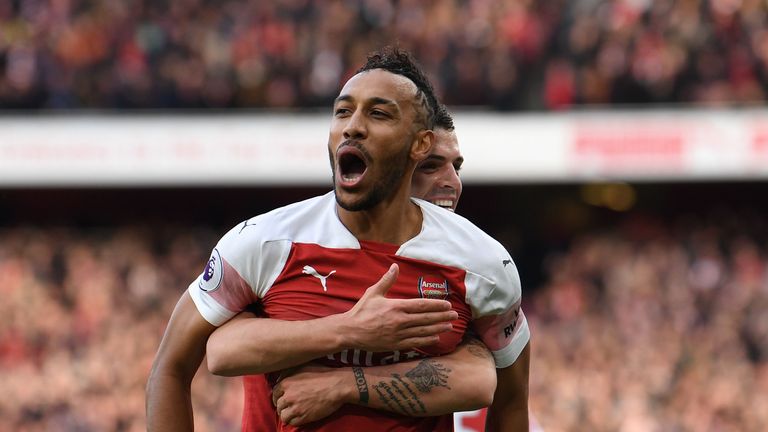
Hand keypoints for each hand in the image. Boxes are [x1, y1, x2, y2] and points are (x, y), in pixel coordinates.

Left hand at [272, 365, 350, 425]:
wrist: (337, 385)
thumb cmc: (322, 374)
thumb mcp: (303, 366)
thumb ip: (288, 372)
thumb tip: (279, 378)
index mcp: (286, 383)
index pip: (274, 393)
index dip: (278, 397)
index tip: (283, 399)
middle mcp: (288, 396)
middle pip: (278, 405)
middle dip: (283, 406)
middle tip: (290, 406)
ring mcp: (296, 407)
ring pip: (283, 416)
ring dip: (287, 415)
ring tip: (294, 413)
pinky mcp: (304, 417)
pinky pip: (292, 423)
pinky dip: (295, 421)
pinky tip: (300, 416)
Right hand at [340, 264, 457, 351]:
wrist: (350, 331)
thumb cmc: (361, 311)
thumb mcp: (373, 293)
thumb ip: (387, 280)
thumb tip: (395, 266)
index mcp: (396, 306)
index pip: (421, 305)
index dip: (436, 305)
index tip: (447, 305)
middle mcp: (400, 321)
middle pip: (426, 318)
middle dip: (442, 316)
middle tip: (455, 315)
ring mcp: (398, 334)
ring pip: (423, 331)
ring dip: (438, 328)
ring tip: (449, 326)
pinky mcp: (396, 345)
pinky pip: (415, 342)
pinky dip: (427, 340)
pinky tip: (436, 337)